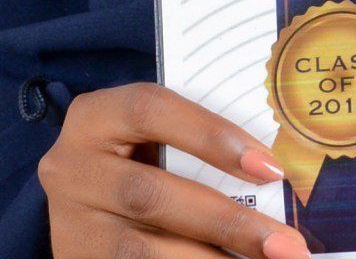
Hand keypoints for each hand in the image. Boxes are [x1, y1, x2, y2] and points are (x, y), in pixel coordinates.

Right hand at [39, 81, 309, 258]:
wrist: (71, 209)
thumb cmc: (131, 159)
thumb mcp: (146, 139)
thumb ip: (192, 148)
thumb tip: (271, 176)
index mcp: (94, 118)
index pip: (150, 111)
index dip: (211, 135)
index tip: (270, 168)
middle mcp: (71, 169)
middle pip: (151, 195)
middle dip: (227, 223)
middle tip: (286, 246)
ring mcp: (69, 225)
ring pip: (141, 252)